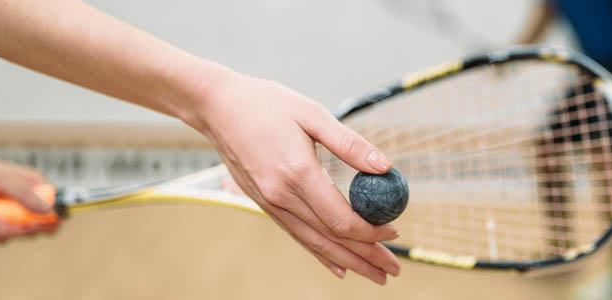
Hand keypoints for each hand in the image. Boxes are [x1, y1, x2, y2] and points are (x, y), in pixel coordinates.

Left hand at [0, 150, 57, 242]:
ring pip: (1, 238)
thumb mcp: (1, 178)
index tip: (31, 227)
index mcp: (32, 192)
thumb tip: (48, 211)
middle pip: (26, 233)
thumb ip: (24, 194)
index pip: (53, 215)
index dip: (48, 225)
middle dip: (5, 229)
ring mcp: (2, 217)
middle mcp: (20, 206)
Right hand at [192, 73, 400, 284]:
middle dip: (366, 256)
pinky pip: (297, 235)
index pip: (340, 218)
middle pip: (331, 238)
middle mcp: (282, 196)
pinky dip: (320, 253)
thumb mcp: (312, 114)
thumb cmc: (265, 104)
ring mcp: (270, 203)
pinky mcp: (264, 203)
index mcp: (297, 173)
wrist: (217, 106)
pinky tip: (338, 266)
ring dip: (348, 261)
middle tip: (393, 269)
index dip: (370, 231)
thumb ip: (349, 144)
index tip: (394, 230)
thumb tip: (384, 167)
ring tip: (374, 274)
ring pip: (315, 242)